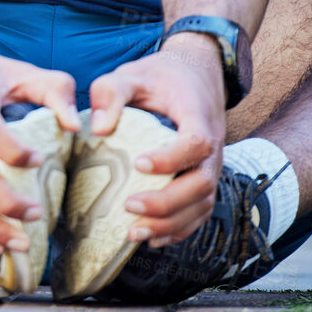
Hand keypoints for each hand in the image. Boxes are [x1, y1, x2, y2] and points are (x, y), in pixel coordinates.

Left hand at [85, 32, 225, 246]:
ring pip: (202, 205)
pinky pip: (200, 212)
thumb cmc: (160, 76)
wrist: (194, 75)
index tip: (138, 163)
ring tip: (134, 231)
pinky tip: (152, 238)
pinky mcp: (204, 180)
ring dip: (171, 224)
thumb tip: (98, 128)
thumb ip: (110, 92)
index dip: (171, 159)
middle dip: (167, 202)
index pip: (196, 144)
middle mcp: (213, 147)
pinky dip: (179, 230)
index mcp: (199, 117)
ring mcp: (211, 167)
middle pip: (202, 184)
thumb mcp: (131, 73)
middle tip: (129, 206)